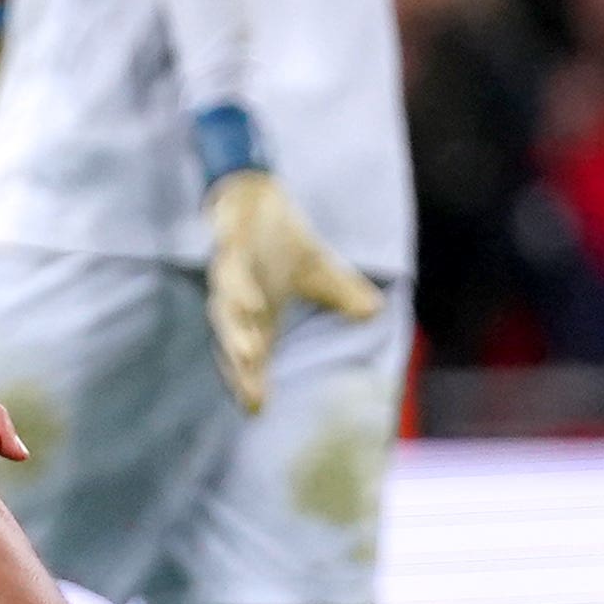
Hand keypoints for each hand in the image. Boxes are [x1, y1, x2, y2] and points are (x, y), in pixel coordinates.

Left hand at [202, 163, 379, 414]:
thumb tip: (375, 312)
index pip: (253, 355)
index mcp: (258, 312)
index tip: (257, 411)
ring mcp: (230, 273)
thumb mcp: (318, 269)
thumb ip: (341, 294)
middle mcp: (239, 299)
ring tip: (251, 353)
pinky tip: (251, 303)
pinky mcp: (229, 244)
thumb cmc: (279, 240)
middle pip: (234, 339)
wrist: (255, 192)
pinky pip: (232, 268)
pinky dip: (239, 286)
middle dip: (240, 366)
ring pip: (227, 308)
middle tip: (250, 394)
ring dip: (237, 332)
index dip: (252, 382)